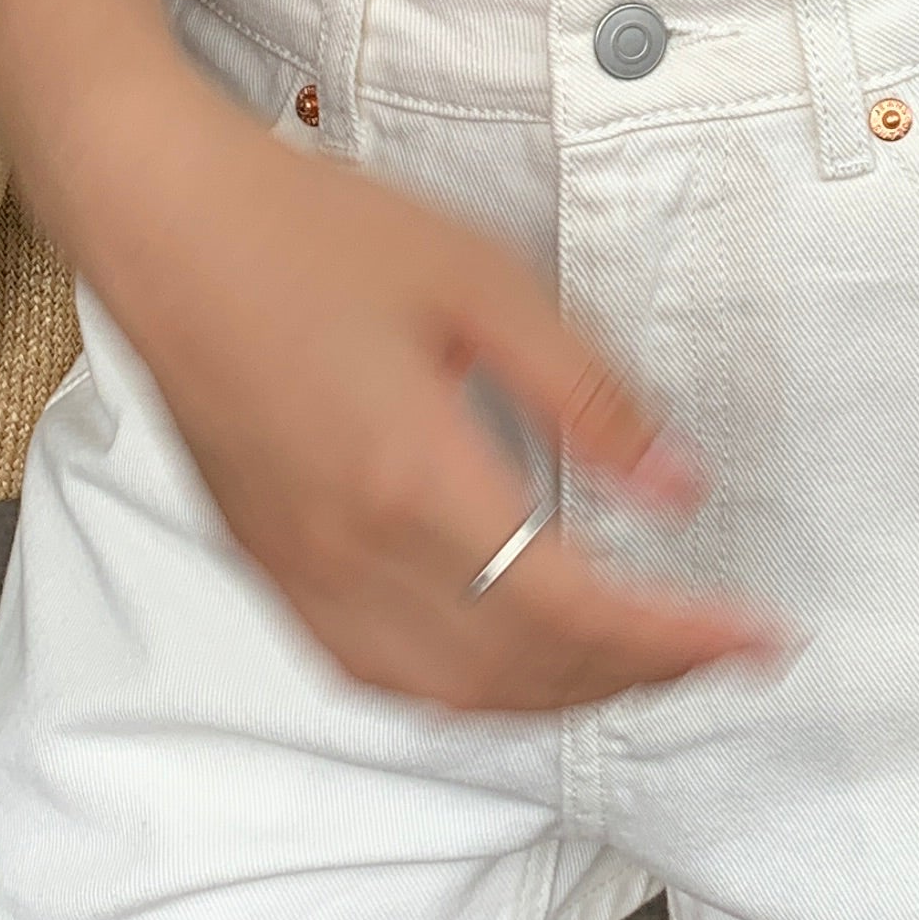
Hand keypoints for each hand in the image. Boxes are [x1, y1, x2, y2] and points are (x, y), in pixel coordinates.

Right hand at [70, 55, 784, 717]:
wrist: (161, 223)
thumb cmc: (310, 232)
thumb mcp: (482, 283)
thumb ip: (584, 395)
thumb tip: (677, 487)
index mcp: (410, 481)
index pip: (574, 610)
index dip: (677, 641)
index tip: (757, 639)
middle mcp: (350, 554)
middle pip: (519, 674)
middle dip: (636, 678)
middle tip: (717, 652)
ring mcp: (300, 571)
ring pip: (449, 696)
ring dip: (556, 696)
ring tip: (638, 663)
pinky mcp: (271, 564)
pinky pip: (381, 675)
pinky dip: (470, 692)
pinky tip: (516, 659)